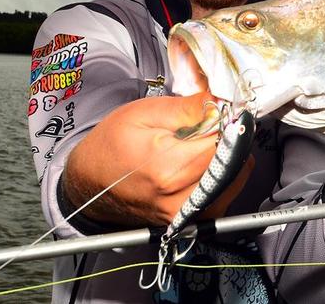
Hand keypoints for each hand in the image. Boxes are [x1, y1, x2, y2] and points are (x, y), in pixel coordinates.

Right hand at [64, 95, 253, 226]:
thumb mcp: (145, 113)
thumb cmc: (111, 146)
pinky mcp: (191, 221)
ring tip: (198, 146)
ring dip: (227, 158)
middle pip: (235, 162)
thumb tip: (225, 102)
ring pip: (234, 179)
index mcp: (169, 170)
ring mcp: (187, 215)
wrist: (90, 182)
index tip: (221, 113)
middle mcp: (180, 200)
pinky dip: (220, 175)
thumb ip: (191, 108)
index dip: (229, 123)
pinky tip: (198, 164)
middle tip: (207, 128)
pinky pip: (225, 194)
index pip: (227, 143)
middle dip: (229, 140)